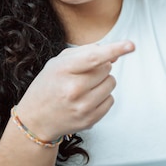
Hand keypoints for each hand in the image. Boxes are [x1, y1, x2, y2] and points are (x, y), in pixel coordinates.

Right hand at [14, 40, 134, 141]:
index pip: (93, 57)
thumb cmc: (49, 86)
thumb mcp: (59, 63)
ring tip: (85, 87)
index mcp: (63, 71)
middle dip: (100, 67)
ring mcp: (82, 107)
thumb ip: (86, 52)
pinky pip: (110, 100)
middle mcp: (73, 90)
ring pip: (111, 83)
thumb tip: (115, 54)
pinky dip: (103, 97)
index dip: (114, 49)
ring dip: (103, 81)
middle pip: (106, 68)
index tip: (130, 45)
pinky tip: (86, 99)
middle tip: (83, 74)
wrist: (35, 120)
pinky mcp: (89, 120)